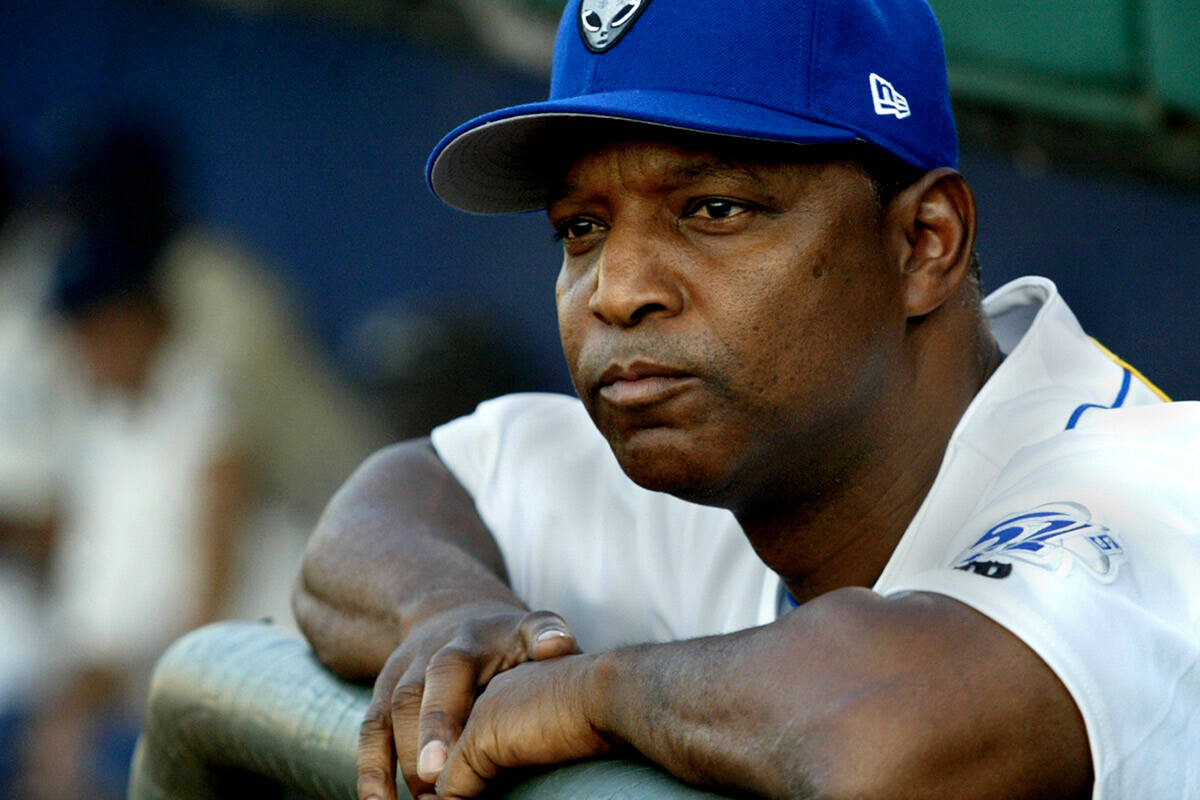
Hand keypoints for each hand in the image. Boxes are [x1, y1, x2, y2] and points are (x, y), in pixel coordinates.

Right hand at [356, 605, 577, 799]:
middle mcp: (442, 647)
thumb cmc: (504, 642)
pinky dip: (372, 770)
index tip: (487, 714)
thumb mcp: (529, 630)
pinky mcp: (383, 696)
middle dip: (437, 723)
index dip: (490, 671)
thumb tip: (559, 645)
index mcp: (486, 635)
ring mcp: (408, 670)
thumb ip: (546, 635)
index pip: (488, 645)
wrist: (447, 614)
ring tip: (425, 795)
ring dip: (409, 753)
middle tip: (440, 770)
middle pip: (438, 678)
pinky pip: (372, 732)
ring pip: (401, 704)